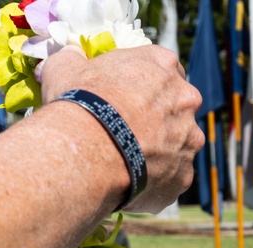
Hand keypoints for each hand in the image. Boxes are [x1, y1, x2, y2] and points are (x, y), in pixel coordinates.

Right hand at [40, 45, 203, 213]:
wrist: (85, 150)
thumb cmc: (77, 104)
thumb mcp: (63, 70)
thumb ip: (70, 59)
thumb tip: (66, 55)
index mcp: (161, 64)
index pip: (161, 70)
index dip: (141, 87)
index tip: (123, 101)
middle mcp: (185, 98)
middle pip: (174, 109)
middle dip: (153, 122)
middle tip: (122, 136)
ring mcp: (189, 138)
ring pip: (174, 148)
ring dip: (155, 155)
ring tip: (122, 167)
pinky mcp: (182, 175)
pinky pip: (168, 181)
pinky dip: (151, 185)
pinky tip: (126, 187)